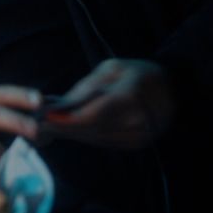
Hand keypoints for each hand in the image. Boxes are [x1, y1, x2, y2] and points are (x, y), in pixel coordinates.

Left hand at [41, 59, 173, 148]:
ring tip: (49, 127)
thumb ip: (85, 88)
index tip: (42, 118)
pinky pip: (104, 142)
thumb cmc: (138, 73)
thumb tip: (59, 106)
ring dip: (71, 134)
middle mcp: (135, 120)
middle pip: (90, 130)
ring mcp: (138, 135)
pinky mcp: (137, 144)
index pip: (90, 116)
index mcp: (129, 97)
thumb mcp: (111, 69)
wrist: (174, 88)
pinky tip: (72, 129)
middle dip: (62, 128)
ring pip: (95, 139)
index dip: (64, 121)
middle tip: (38, 125)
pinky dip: (86, 136)